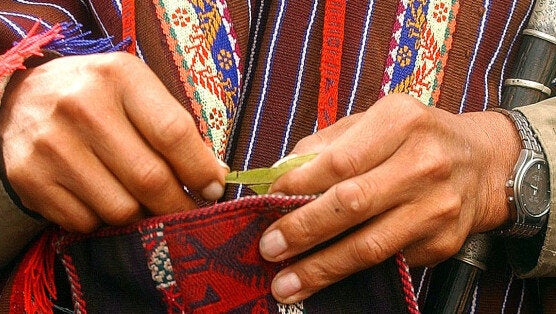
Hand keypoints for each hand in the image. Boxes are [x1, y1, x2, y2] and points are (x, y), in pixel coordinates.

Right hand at [0, 52, 226, 232]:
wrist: (21, 97)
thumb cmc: (96, 95)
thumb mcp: (137, 93)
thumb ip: (174, 129)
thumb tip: (214, 177)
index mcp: (118, 76)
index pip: (173, 133)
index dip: (199, 170)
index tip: (213, 190)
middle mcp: (80, 105)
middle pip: (149, 178)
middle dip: (178, 205)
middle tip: (188, 211)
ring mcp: (50, 143)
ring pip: (120, 209)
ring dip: (140, 216)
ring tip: (141, 202)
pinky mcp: (28, 177)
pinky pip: (85, 223)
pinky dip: (102, 221)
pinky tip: (101, 199)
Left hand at [259, 94, 519, 302]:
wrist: (483, 163)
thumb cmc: (414, 139)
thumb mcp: (374, 121)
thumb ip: (325, 144)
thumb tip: (279, 175)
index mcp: (400, 121)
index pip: (339, 160)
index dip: (298, 185)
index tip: (268, 201)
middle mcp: (424, 163)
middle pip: (351, 204)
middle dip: (303, 230)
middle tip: (268, 247)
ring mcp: (437, 206)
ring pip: (369, 245)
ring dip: (321, 268)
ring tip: (284, 283)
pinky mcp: (443, 241)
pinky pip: (388, 261)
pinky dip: (350, 272)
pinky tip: (323, 277)